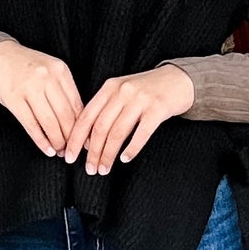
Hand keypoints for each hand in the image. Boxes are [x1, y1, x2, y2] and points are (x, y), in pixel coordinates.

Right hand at [0, 39, 83, 155]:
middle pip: (65, 115)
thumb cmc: (24, 66)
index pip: (77, 104)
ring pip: (50, 122)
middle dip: (71, 138)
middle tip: (72, 151)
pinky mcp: (13, 98)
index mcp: (60, 70)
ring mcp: (29, 87)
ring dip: (57, 141)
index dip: (83, 127)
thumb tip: (79, 121)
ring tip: (60, 151)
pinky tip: (47, 149)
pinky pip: (31, 125)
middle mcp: (47, 78)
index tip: (85, 141)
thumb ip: (63, 90)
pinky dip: (41, 140)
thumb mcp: (49, 71)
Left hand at [63, 65, 194, 175]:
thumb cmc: (146, 91)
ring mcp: (140, 99)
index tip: (69, 156)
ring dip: (108, 154)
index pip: (86, 116)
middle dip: (93, 152)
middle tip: (90, 169)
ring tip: (104, 169)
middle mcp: (122, 91)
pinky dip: (131, 148)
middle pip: (100, 127)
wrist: (178, 80)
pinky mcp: (158, 108)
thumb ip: (104, 110)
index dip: (75, 139)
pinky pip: (141, 133)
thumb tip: (86, 141)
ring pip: (118, 132)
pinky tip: (125, 159)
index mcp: (109, 87)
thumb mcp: (121, 92)